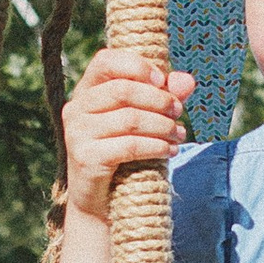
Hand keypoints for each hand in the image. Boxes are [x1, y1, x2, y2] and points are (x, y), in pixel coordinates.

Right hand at [63, 48, 195, 218]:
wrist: (100, 202)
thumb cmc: (122, 154)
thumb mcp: (144, 121)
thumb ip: (164, 97)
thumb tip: (188, 81)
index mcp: (85, 91)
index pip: (105, 60)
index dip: (136, 65)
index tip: (163, 80)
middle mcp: (75, 108)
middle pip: (123, 90)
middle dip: (159, 99)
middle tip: (179, 112)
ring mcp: (77, 134)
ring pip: (130, 119)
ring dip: (162, 126)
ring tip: (179, 134)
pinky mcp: (86, 158)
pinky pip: (129, 146)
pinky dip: (156, 146)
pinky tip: (170, 151)